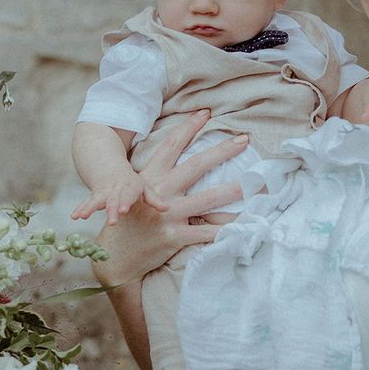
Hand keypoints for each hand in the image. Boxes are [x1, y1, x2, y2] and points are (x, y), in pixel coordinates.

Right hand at [71, 170, 168, 225]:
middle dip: (111, 209)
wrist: (110, 167)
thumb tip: (167, 209)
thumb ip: (154, 199)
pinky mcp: (94, 197)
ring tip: (83, 216)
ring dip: (90, 208)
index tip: (124, 210)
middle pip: (113, 200)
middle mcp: (116, 190)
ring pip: (97, 200)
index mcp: (131, 187)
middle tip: (112, 221)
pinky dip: (80, 209)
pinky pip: (86, 203)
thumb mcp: (144, 188)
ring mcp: (104, 193)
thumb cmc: (131, 183)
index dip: (126, 202)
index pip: (129, 195)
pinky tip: (74, 217)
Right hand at [92, 110, 247, 286]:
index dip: (188, 127)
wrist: (115, 256)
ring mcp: (167, 215)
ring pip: (206, 199)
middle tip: (244, 140)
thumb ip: (160, 175)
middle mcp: (160, 193)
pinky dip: (226, 229)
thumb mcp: (139, 191)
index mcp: (150, 177)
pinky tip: (244, 224)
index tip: (206, 113)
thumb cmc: (132, 219)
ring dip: (232, 190)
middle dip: (222, 151)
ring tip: (254, 183)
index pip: (171, 145)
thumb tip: (185, 159)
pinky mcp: (173, 237)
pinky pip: (206, 232)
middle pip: (195, 166)